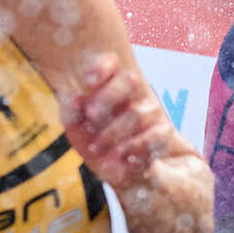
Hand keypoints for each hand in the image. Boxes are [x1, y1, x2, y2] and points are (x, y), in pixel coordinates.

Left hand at [62, 54, 175, 189]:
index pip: (111, 63)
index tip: (88, 82)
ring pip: (138, 113)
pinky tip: (120, 155)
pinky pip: (155, 135)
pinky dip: (135, 147)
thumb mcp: (76, 128)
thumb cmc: (94, 143)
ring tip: (96, 148)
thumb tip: (74, 97)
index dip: (102, 67)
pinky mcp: (163, 130)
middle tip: (91, 119)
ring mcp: (150, 110)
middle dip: (107, 100)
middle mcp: (134, 92)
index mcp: (111, 84)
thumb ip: (70, 113)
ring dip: (114, 132)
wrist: (116, 170)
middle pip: (128, 81)